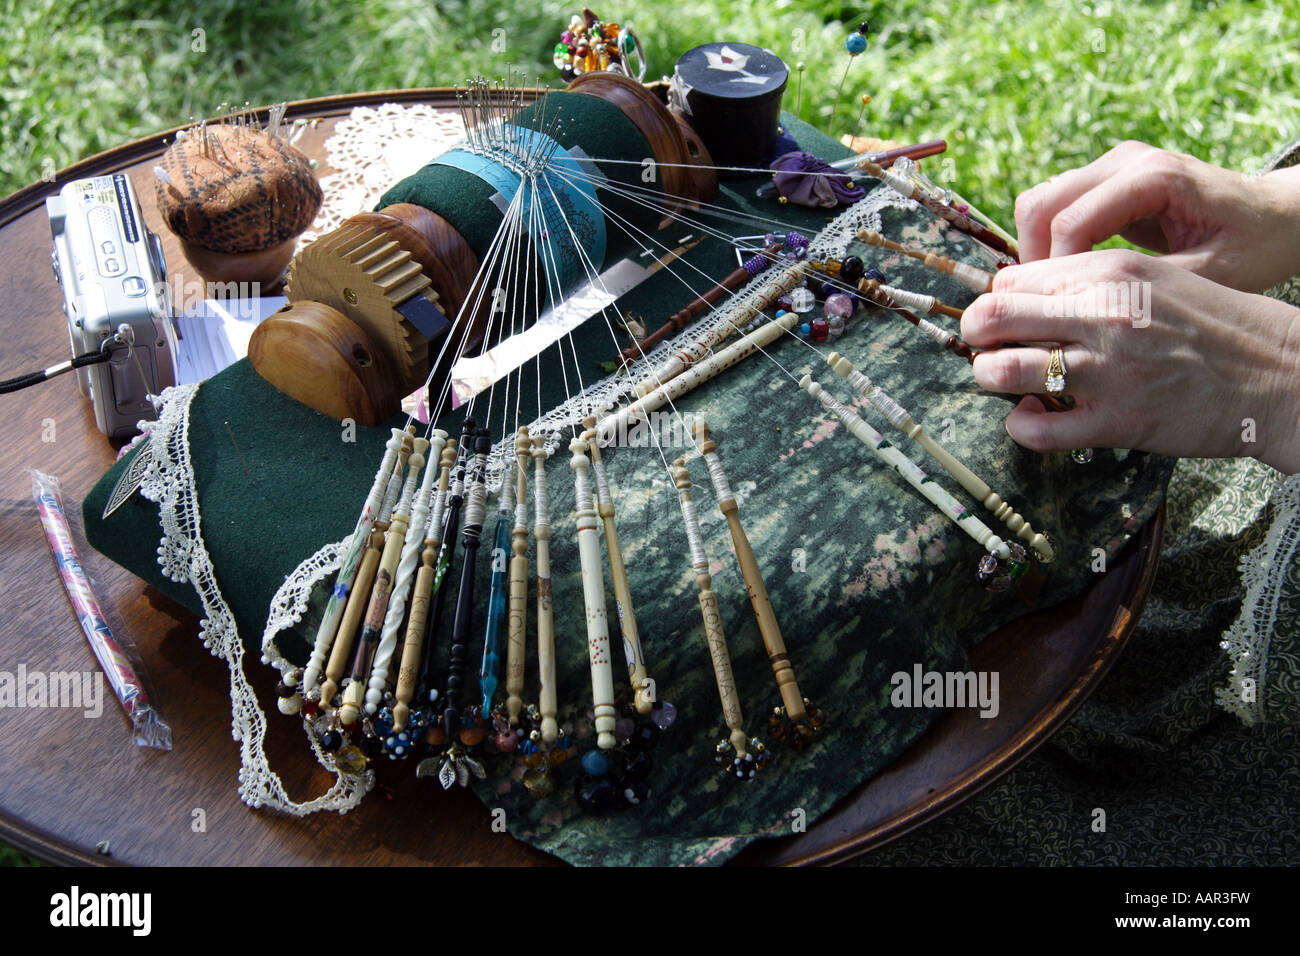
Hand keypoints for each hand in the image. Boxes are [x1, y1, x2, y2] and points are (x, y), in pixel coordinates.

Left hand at [962, 249, 1299, 472]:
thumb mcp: (1151, 279)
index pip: (1010, 280)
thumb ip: (1087, 282)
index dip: (995, 301)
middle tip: (985, 347)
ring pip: (999, 370)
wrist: (1279, 372)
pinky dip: (1019, 424)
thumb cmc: (1211, 324)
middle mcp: (1102, 315)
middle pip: (991, 316)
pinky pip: (1034, 429)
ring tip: (1006, 379)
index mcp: (1108, 271)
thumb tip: (1017, 293)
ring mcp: (1107, 370)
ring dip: (990, 376)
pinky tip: (1031, 416)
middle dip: (975, 335)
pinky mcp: (1117, 422)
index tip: (1002, 318)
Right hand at [1013, 140, 1299, 293]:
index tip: (1061, 313)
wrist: (1279, 215)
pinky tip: (1073, 279)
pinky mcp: (1108, 180)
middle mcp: (1126, 160)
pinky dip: (1051, 244)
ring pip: (1039, 203)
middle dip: (1033, 260)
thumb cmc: (1254, 245)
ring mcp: (1113, 165)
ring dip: (1038, 252)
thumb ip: (1144, 286)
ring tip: (1058, 295)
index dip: (1055, 272)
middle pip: (1039, 204)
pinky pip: (1056, 209)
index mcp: (1152, 177)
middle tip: (1047, 305)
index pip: (1069, 222)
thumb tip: (1083, 311)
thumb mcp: (1208, 275)